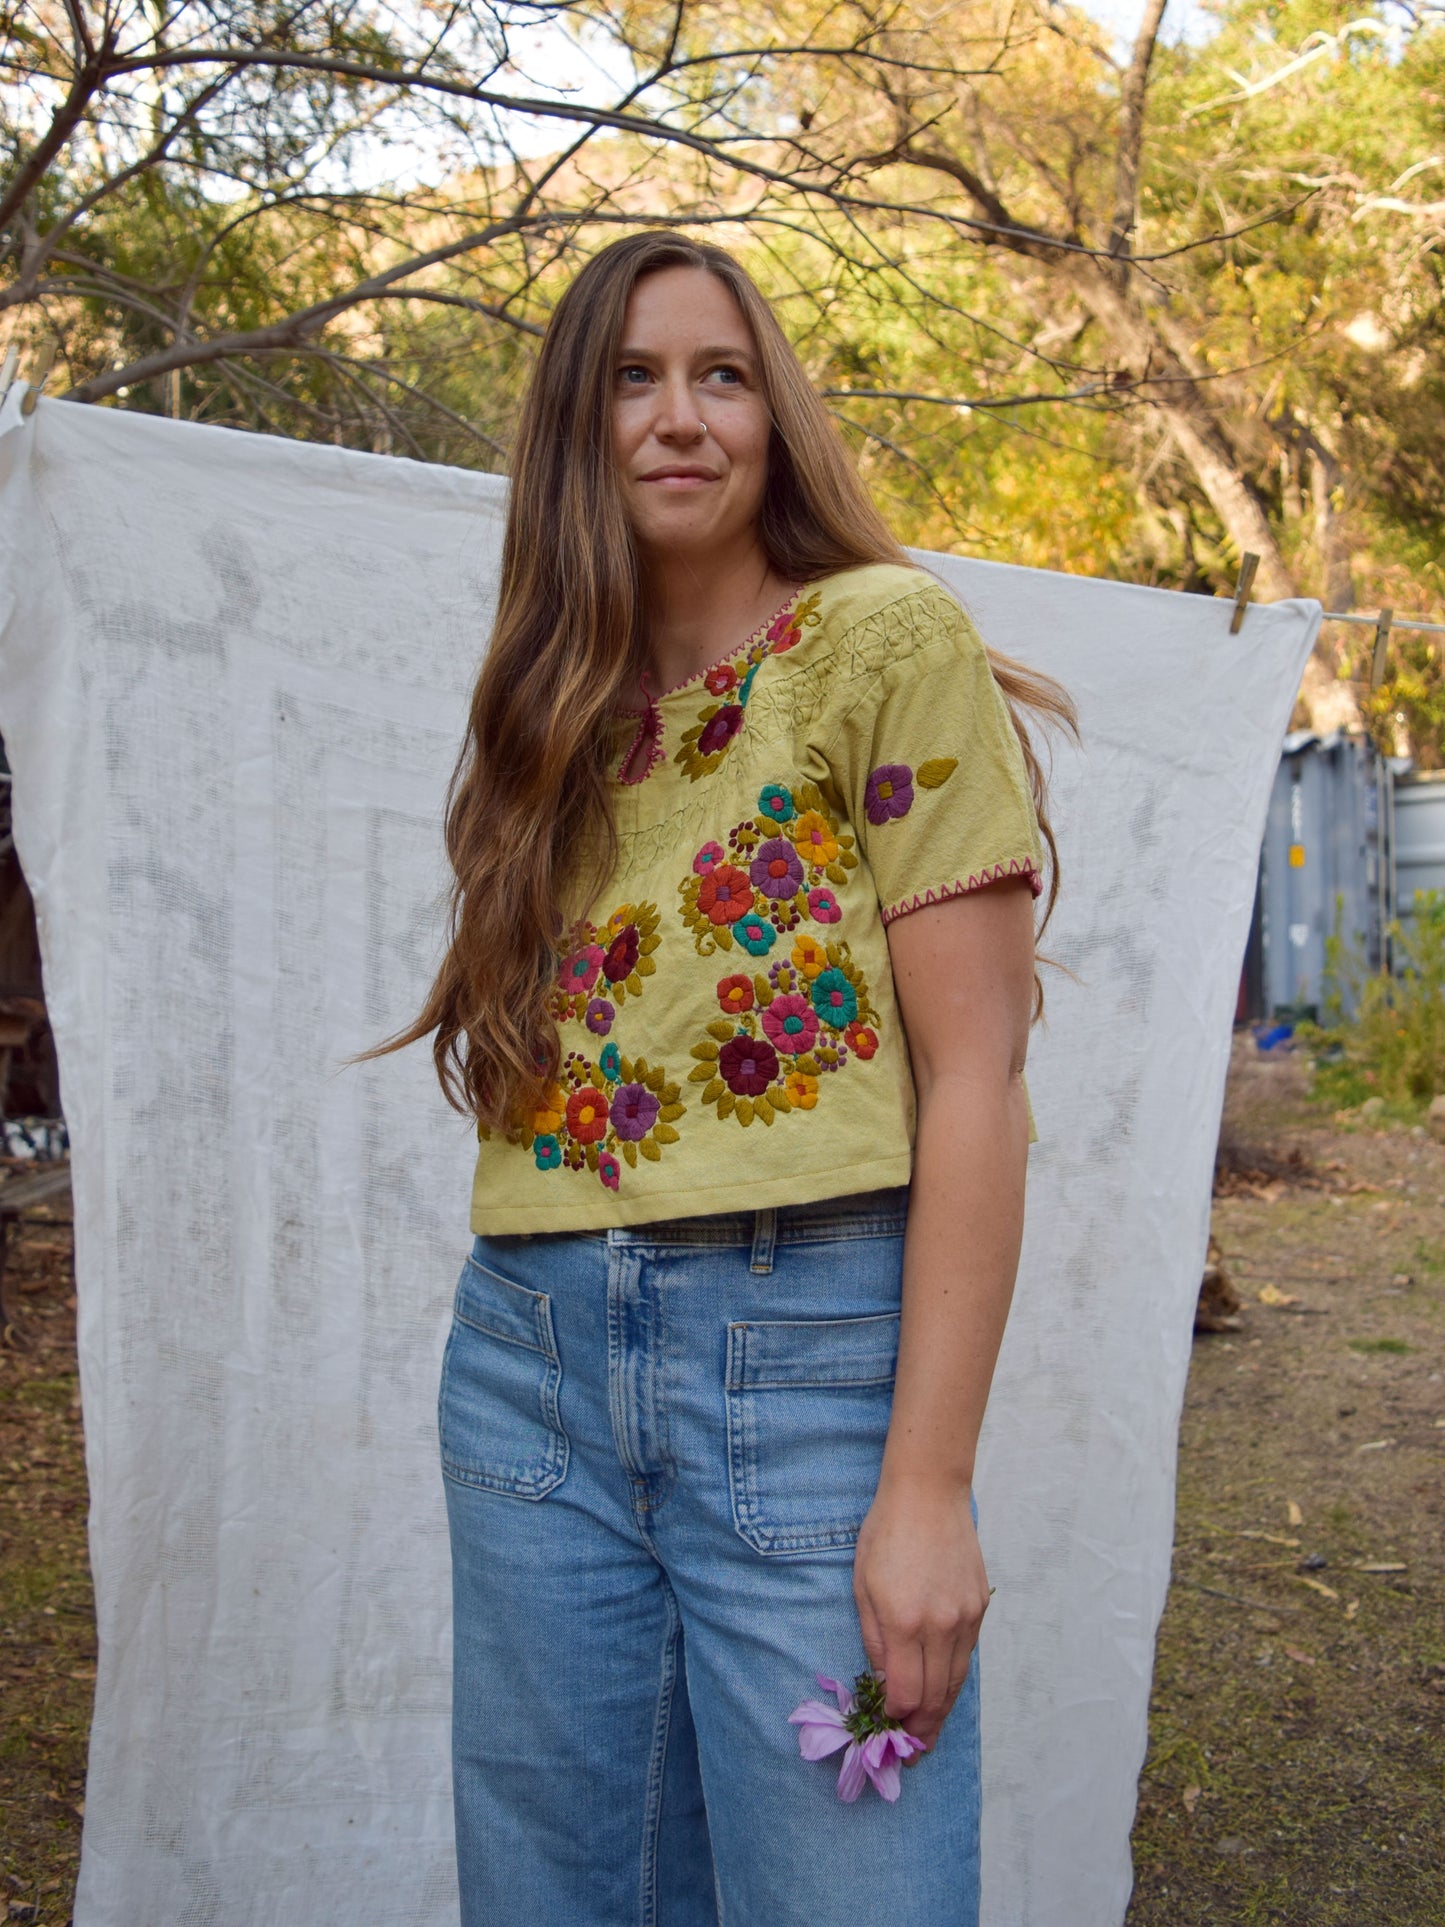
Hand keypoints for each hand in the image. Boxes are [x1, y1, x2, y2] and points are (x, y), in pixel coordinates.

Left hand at [852, 1475, 988, 1751]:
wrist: (929, 1494)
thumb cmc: (886, 1533)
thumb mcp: (863, 1586)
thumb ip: (875, 1639)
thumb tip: (885, 1682)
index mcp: (904, 1622)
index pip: (907, 1693)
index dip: (898, 1719)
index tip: (889, 1731)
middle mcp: (941, 1626)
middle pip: (937, 1695)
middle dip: (924, 1729)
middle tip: (914, 1753)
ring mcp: (966, 1617)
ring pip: (957, 1680)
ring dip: (943, 1711)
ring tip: (930, 1733)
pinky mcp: (981, 1606)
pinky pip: (968, 1655)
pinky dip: (955, 1678)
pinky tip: (944, 1690)